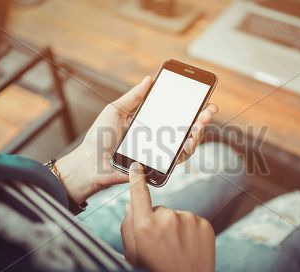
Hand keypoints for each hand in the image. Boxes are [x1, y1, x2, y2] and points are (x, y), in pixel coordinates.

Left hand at [56, 77, 217, 203]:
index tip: (203, 97)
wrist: (90, 163)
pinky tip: (189, 141)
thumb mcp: (115, 110)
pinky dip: (186, 150)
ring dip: (198, 133)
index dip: (191, 106)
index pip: (174, 112)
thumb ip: (133, 96)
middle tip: (209, 110)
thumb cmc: (99, 137)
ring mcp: (159, 151)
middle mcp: (157, 136)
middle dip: (202, 118)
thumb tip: (149, 79)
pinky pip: (177, 159)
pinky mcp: (158, 165)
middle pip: (186, 127)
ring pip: (186, 143)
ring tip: (201, 123)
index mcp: (149, 122)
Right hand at [121, 162, 215, 271]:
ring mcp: (187, 219)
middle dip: (157, 223)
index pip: (139, 193)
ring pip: (176, 216)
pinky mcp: (203, 223)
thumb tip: (133, 204)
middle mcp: (167, 218)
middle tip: (162, 244)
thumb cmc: (156, 270)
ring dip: (175, 228)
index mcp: (145, 225)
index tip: (137, 167)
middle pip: (158, 210)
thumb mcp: (133, 253)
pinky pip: (191, 221)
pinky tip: (188, 246)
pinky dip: (189, 231)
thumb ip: (128, 227)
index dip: (137, 179)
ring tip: (177, 248)